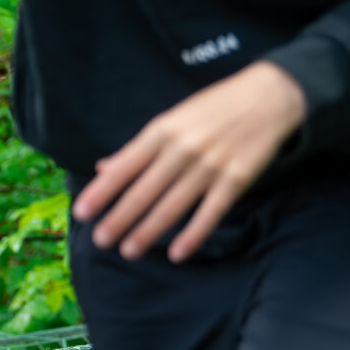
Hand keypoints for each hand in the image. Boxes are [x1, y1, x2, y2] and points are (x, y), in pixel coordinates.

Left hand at [72, 62, 307, 261]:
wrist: (269, 96)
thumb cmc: (213, 109)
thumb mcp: (171, 119)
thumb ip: (137, 148)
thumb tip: (103, 168)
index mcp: (162, 132)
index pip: (124, 166)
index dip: (101, 191)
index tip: (81, 212)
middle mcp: (183, 149)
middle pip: (144, 190)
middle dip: (120, 217)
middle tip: (100, 241)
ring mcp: (210, 165)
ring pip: (173, 205)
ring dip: (149, 230)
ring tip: (129, 251)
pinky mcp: (237, 179)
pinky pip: (211, 212)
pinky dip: (194, 234)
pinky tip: (177, 253)